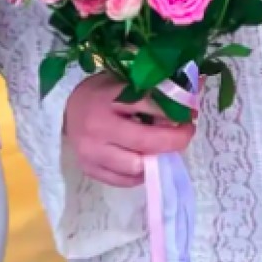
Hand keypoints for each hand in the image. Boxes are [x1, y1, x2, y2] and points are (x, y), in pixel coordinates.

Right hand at [64, 73, 195, 187]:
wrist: (64, 110)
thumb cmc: (100, 92)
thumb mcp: (124, 81)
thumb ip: (155, 87)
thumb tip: (197, 84)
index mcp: (108, 98)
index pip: (149, 105)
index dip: (175, 111)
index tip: (190, 113)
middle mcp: (98, 127)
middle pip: (145, 142)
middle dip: (174, 140)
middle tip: (186, 133)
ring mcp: (92, 152)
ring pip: (136, 166)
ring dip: (157, 159)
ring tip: (164, 147)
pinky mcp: (90, 169)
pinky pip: (125, 180)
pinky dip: (141, 172)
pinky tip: (146, 159)